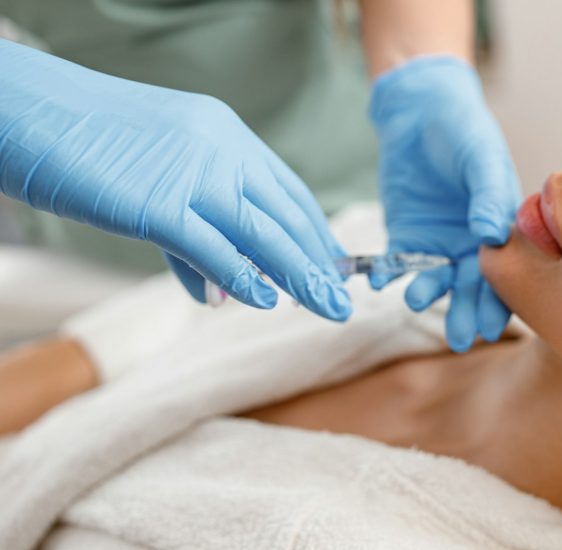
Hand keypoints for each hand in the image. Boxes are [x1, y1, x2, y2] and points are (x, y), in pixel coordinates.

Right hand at [0, 40, 350, 320]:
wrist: (25, 112)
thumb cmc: (82, 145)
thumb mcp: (153, 178)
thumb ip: (190, 231)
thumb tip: (216, 291)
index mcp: (225, 135)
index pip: (287, 191)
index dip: (315, 232)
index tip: (334, 266)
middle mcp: (222, 149)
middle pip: (286, 214)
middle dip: (319, 263)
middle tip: (343, 300)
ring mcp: (193, 174)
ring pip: (265, 234)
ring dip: (302, 275)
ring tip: (328, 308)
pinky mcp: (159, 204)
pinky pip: (214, 249)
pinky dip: (243, 278)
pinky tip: (266, 302)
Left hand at [370, 56, 520, 351]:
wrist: (422, 109)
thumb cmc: (464, 128)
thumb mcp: (482, 157)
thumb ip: (487, 195)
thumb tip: (489, 236)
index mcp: (504, 229)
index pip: (506, 274)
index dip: (499, 301)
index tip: (490, 325)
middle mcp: (474, 243)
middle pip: (472, 287)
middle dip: (465, 312)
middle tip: (458, 337)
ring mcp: (440, 242)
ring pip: (436, 279)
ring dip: (428, 293)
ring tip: (416, 300)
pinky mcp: (406, 235)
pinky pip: (399, 263)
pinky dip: (389, 272)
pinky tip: (380, 280)